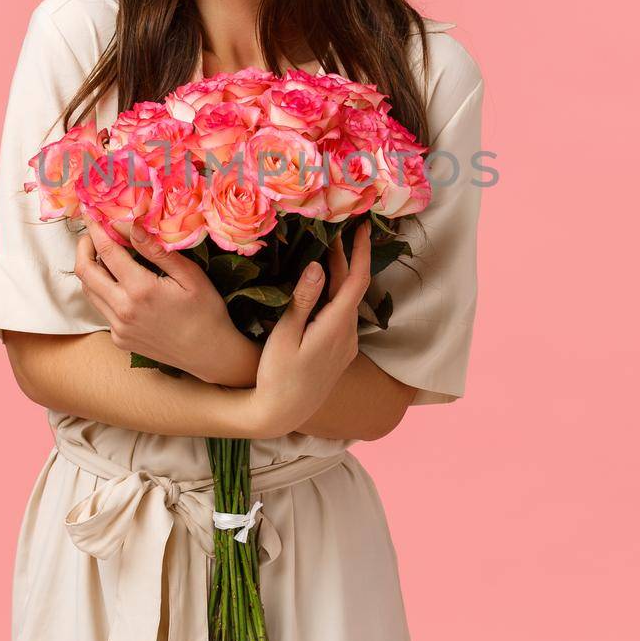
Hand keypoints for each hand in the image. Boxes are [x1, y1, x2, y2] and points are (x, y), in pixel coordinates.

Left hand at [73, 213, 244, 380]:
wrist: (209, 353)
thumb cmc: (206, 311)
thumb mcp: (190, 275)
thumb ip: (158, 252)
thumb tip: (133, 227)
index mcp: (141, 290)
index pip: (107, 251)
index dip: (96, 230)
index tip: (92, 215)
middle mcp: (123, 310)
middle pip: (85, 272)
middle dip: (84, 247)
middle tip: (92, 233)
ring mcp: (118, 327)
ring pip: (89, 291)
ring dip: (90, 269)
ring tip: (102, 254)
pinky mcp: (119, 339)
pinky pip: (102, 309)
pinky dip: (103, 290)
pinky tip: (119, 283)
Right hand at [248, 219, 371, 438]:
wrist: (283, 413)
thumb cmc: (277, 375)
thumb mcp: (285, 335)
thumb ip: (303, 300)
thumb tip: (317, 266)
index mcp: (336, 326)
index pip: (357, 281)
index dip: (361, 251)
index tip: (361, 227)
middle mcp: (348, 335)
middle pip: (353, 288)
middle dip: (347, 258)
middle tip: (336, 230)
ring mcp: (346, 345)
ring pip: (348, 301)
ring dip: (341, 275)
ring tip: (328, 250)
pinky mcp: (340, 352)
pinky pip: (343, 315)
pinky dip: (336, 294)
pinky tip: (323, 286)